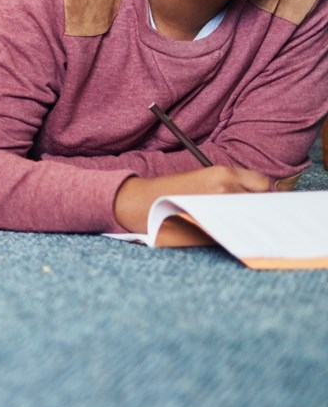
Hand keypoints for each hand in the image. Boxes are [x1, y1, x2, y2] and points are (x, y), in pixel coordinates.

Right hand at [113, 164, 272, 232]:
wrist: (144, 204)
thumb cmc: (173, 191)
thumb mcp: (203, 177)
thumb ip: (231, 184)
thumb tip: (260, 199)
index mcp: (222, 173)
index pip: (262, 183)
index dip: (259, 192)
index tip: (254, 199)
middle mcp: (226, 189)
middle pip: (261, 201)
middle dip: (256, 208)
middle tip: (245, 213)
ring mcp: (222, 208)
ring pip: (251, 218)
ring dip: (247, 221)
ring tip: (231, 221)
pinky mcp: (215, 228)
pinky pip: (237, 232)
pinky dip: (236, 233)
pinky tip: (225, 231)